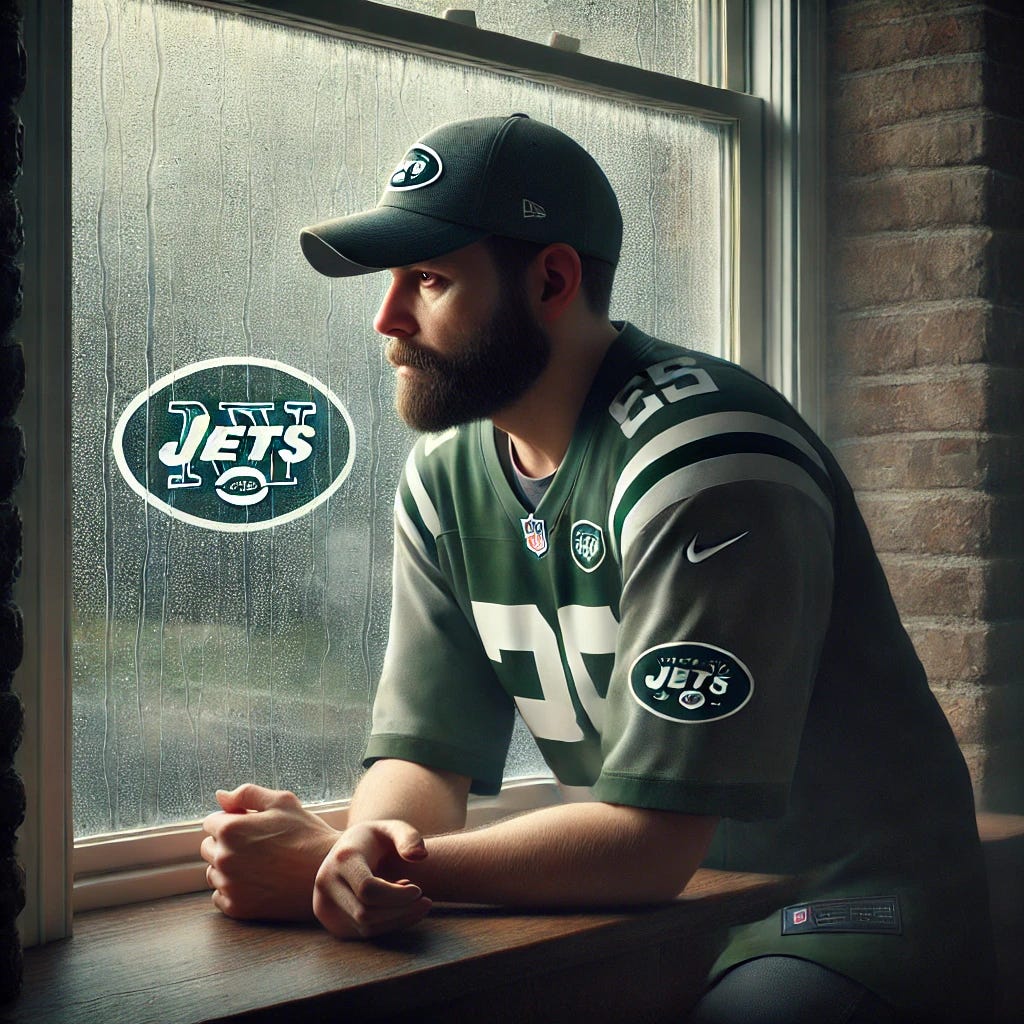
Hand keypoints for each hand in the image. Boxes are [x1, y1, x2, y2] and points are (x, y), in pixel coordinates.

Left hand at [201, 784, 338, 921]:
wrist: (327, 874)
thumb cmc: (307, 835)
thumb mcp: (283, 802)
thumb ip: (246, 794)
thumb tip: (220, 796)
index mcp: (231, 830)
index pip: (211, 822)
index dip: (232, 820)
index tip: (253, 825)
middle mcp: (224, 859)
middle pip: (209, 847)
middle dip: (227, 843)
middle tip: (259, 844)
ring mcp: (229, 885)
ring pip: (214, 872)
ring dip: (229, 867)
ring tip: (260, 864)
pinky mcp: (237, 908)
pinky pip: (221, 895)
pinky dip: (234, 889)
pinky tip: (257, 882)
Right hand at [313, 820, 431, 939]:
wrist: (344, 854)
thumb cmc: (375, 840)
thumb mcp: (392, 829)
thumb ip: (409, 838)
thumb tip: (420, 856)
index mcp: (342, 858)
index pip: (367, 889)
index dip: (397, 895)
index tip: (419, 890)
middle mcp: (326, 883)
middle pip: (366, 913)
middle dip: (401, 911)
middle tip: (424, 901)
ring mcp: (325, 906)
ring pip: (365, 927)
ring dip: (396, 919)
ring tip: (413, 901)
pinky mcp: (331, 923)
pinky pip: (362, 933)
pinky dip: (387, 925)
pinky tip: (399, 909)